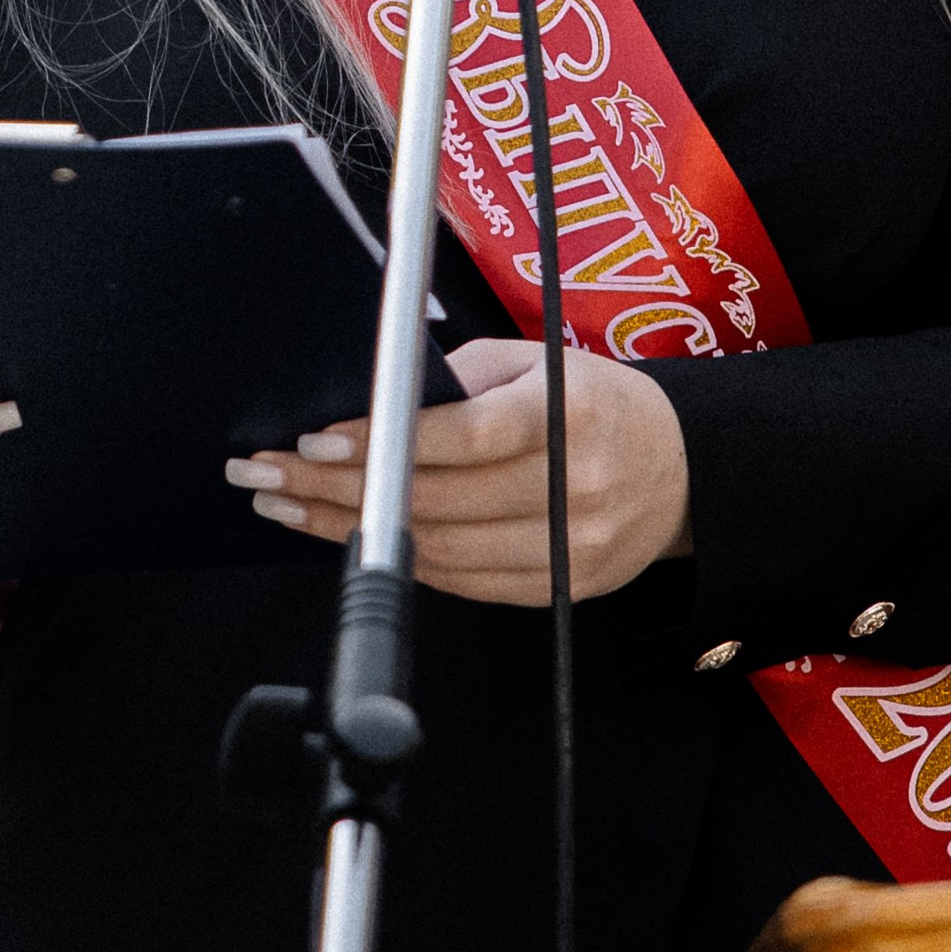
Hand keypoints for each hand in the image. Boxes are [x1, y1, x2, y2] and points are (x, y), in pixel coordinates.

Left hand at [227, 337, 691, 604]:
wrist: (683, 470)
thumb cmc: (596, 403)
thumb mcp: (540, 362)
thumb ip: (463, 379)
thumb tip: (374, 404)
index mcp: (567, 415)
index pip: (462, 436)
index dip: (383, 445)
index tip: (314, 442)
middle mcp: (572, 487)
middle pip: (435, 500)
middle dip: (336, 491)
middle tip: (267, 475)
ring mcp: (568, 547)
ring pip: (439, 552)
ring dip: (351, 534)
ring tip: (288, 509)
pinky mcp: (560, 588)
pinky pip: (464, 583)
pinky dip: (402, 562)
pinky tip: (351, 542)